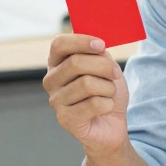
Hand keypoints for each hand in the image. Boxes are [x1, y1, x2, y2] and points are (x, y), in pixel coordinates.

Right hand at [44, 35, 129, 155]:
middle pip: (76, 63)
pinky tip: (104, 109)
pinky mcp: (65, 119)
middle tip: (114, 75)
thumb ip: (98, 53)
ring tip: (107, 95)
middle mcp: (51, 81)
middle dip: (104, 67)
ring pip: (88, 84)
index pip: (58, 44)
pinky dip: (108, 105)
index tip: (101, 45)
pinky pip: (94, 104)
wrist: (112, 124)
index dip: (81, 41)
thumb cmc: (105, 92)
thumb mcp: (105, 66)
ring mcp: (55, 101)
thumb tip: (97, 44)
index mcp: (57, 63)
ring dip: (108, 88)